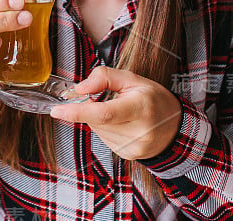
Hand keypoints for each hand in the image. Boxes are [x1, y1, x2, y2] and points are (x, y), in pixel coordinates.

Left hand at [50, 66, 181, 159]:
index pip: (103, 113)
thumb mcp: (133, 79)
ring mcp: (133, 147)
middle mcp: (138, 131)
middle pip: (97, 120)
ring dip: (99, 119)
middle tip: (103, 99)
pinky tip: (121, 124)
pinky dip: (106, 129)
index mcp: (141, 107)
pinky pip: (104, 139)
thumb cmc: (153, 99)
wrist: (176, 127)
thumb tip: (79, 88)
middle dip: (91, 108)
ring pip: (98, 130)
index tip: (57, 110)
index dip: (77, 112)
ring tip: (120, 112)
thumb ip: (104, 77)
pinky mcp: (128, 155)